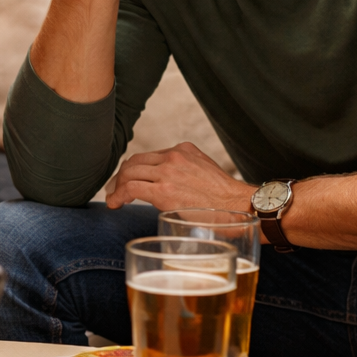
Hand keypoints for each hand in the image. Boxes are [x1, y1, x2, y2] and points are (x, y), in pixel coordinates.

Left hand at [105, 141, 252, 212]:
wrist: (242, 206)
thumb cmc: (228, 199)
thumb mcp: (206, 171)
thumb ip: (186, 172)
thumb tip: (172, 185)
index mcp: (183, 150)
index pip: (149, 156)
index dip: (135, 169)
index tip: (129, 181)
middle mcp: (173, 156)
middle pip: (135, 161)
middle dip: (122, 176)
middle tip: (116, 190)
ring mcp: (167, 171)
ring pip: (129, 173)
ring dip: (118, 186)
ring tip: (115, 199)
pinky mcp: (164, 190)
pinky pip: (131, 188)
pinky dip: (119, 195)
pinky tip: (116, 204)